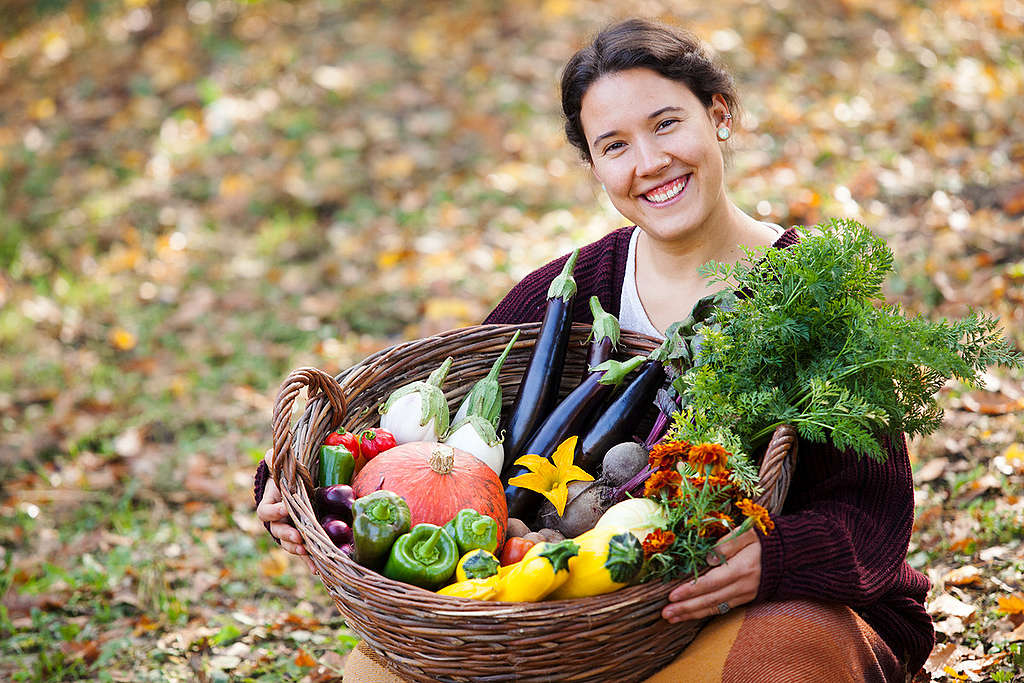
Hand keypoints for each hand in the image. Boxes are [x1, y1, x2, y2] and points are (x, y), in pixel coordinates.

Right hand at [256, 449, 315, 572]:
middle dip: (287, 535)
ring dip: (297, 549)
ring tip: (305, 550)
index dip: (274, 511)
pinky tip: (317, 569)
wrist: (296, 488)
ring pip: (289, 544)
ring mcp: (289, 531)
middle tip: (298, 537)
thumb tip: (272, 453)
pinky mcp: (302, 538)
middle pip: (277, 532)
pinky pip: (304, 552)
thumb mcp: (283, 468)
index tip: (285, 507)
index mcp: (271, 503)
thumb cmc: (288, 477)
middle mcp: (278, 521)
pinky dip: (310, 561)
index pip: (265, 512)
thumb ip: (277, 459)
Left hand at [661, 529, 760, 622]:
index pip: (711, 582)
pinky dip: (705, 613)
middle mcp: (743, 586)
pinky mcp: (745, 599)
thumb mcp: (748, 533)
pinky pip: (722, 609)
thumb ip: (727, 543)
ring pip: (715, 608)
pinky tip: (690, 615)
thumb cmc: (764, 540)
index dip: (691, 590)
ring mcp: (745, 594)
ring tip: (671, 618)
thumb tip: (708, 558)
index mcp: (742, 568)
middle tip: (665, 614)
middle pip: (710, 600)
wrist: (789, 555)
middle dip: (686, 608)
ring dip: (692, 614)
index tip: (672, 596)